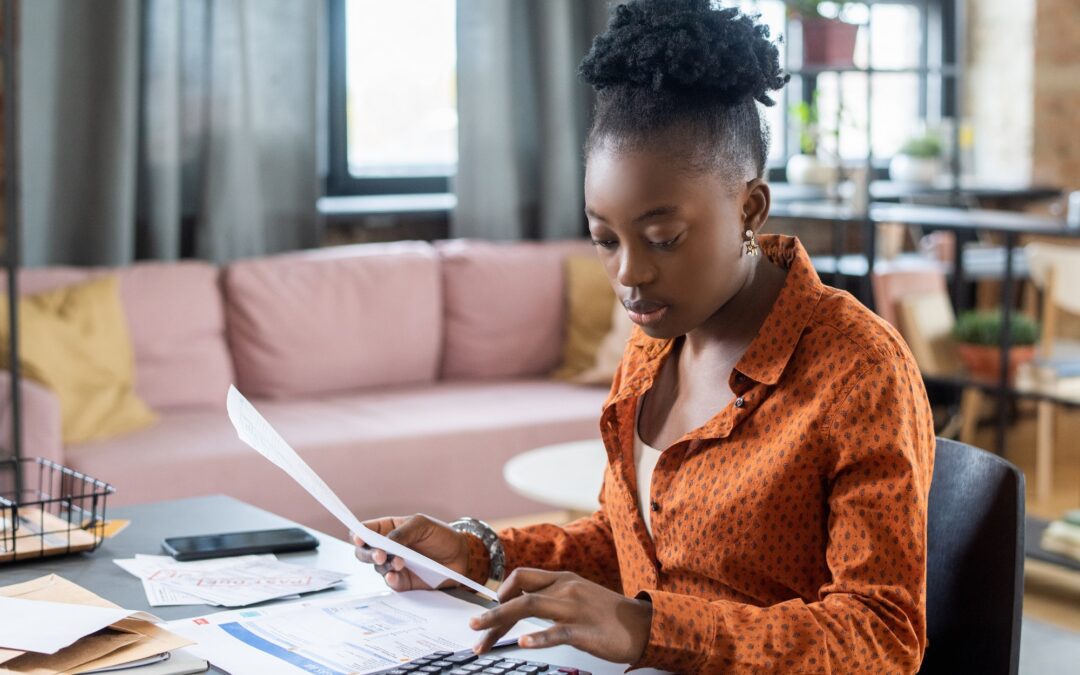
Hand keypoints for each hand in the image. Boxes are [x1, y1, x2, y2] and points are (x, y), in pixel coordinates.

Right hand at [352, 514, 469, 591]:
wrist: (461, 555)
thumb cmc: (440, 535)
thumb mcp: (422, 525)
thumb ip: (403, 532)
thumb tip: (386, 543)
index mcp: (387, 529)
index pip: (365, 532)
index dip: (357, 535)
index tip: (359, 539)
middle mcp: (387, 549)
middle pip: (363, 553)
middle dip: (368, 554)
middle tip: (379, 555)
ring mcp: (394, 566)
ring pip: (377, 568)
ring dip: (385, 566)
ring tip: (399, 562)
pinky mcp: (403, 582)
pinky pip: (391, 583)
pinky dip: (391, 580)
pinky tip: (395, 575)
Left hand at [469, 569, 652, 664]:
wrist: (643, 625)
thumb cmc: (608, 614)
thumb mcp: (578, 595)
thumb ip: (554, 595)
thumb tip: (524, 602)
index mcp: (563, 579)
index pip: (521, 577)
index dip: (500, 592)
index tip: (489, 612)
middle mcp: (565, 588)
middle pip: (518, 594)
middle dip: (491, 612)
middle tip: (472, 628)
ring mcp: (574, 608)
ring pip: (528, 607)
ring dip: (499, 622)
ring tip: (482, 638)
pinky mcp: (585, 630)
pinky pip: (556, 633)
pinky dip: (536, 638)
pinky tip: (522, 643)